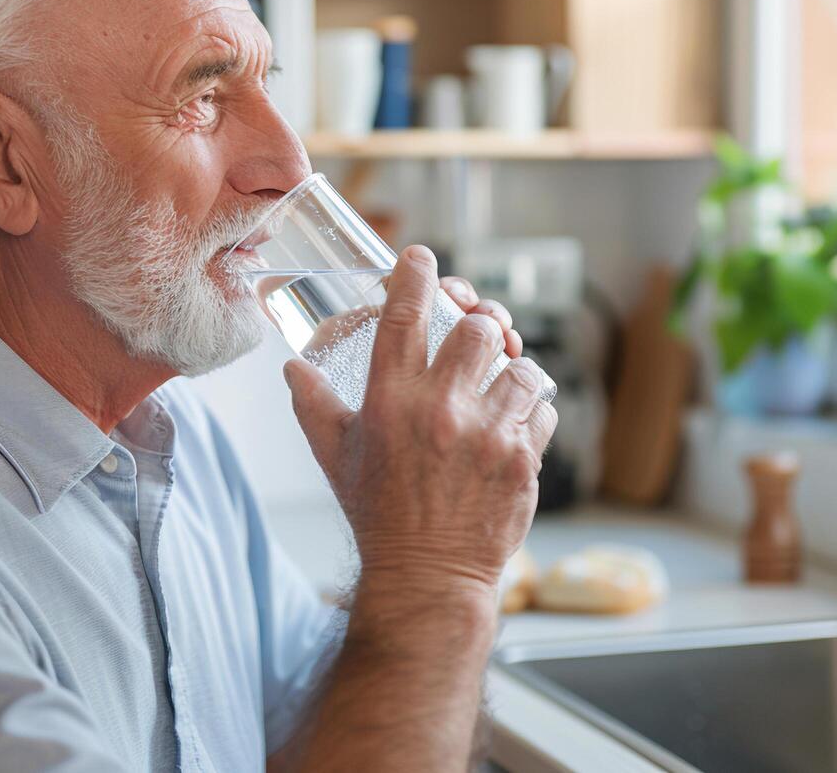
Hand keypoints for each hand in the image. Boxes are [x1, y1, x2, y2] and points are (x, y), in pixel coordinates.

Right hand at [284, 246, 557, 598]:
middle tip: (474, 342)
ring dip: (512, 374)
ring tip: (500, 391)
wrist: (425, 576)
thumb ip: (313, 404)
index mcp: (390, 399)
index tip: (422, 260)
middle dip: (479, 328)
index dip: (416, 273)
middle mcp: (440, 409)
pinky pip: (543, 411)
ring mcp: (487, 434)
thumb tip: (293, 367)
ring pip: (522, 368)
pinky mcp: (523, 460)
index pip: (406, 312)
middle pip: (478, 329)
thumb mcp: (335, 455)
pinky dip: (532, 414)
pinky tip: (513, 428)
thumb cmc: (377, 512)